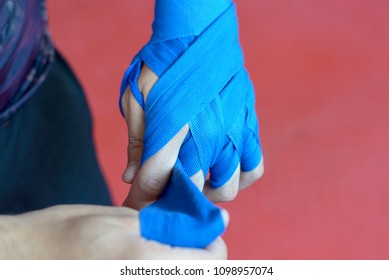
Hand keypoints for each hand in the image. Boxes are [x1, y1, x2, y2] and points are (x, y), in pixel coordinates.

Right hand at [0, 205, 226, 258]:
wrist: (19, 263)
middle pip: (201, 276)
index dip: (213, 243)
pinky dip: (165, 269)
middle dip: (199, 258)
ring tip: (163, 248)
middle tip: (185, 239)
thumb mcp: (118, 218)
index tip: (207, 228)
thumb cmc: (61, 234)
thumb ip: (164, 226)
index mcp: (143, 264)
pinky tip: (148, 260)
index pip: (210, 263)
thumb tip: (201, 226)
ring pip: (183, 278)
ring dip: (183, 265)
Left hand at [121, 64, 263, 209]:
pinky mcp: (249, 124)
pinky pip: (254, 165)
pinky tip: (224, 167)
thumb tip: (132, 178)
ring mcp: (234, 131)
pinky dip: (240, 175)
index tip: (137, 204)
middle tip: (168, 190)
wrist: (198, 31)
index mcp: (173, 128)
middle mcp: (208, 135)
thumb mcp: (137, 99)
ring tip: (199, 181)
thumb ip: (137, 143)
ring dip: (210, 190)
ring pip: (229, 186)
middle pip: (195, 190)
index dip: (143, 199)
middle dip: (176, 198)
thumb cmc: (162, 64)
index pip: (155, 180)